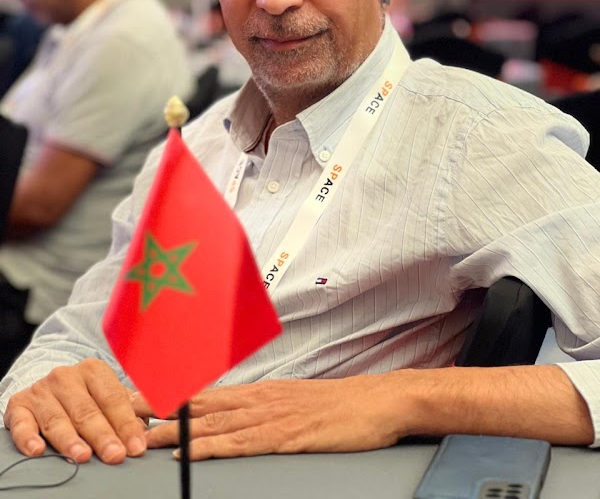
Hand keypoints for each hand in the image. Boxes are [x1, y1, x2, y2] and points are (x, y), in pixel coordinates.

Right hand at [4, 358, 147, 463]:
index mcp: (93, 370)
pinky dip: (28, 437)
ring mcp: (41, 390)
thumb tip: (152, 422)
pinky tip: (37, 450)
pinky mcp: (19, 405)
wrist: (49, 389)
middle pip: (87, 411)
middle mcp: (66, 377)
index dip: (126, 424)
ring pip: (57, 419)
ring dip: (71, 439)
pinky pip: (22, 423)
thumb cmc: (86, 396)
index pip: (113, 399)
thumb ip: (130, 409)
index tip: (136, 446)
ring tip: (83, 455)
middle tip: (115, 454)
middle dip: (103, 435)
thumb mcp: (108, 396)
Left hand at [135, 374, 404, 459]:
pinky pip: (241, 443)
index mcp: (262, 392)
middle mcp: (260, 399)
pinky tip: (192, 453)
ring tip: (145, 435)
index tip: (143, 397)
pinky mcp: (285, 436)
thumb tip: (239, 419)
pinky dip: (212, 447)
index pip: (208, 394)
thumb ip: (266, 409)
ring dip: (178, 430)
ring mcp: (272, 416)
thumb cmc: (340, 406)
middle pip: (202, 405)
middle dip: (163, 408)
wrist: (376, 402)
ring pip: (214, 424)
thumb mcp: (297, 403)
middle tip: (128, 410)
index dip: (173, 396)